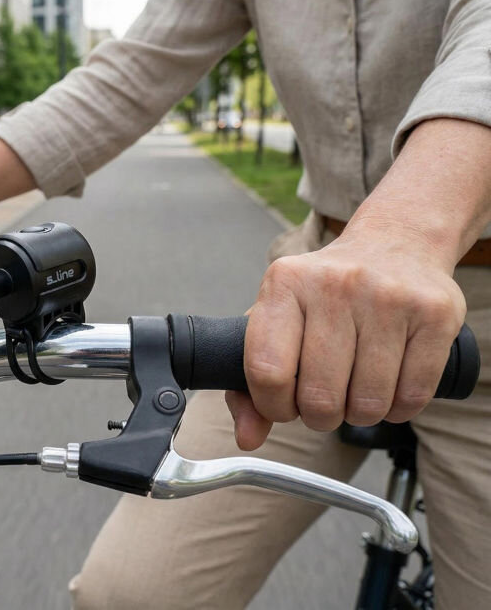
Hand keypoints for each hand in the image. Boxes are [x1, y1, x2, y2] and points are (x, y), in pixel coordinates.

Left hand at [231, 227, 465, 450]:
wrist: (394, 245)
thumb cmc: (324, 296)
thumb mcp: (277, 322)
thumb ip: (248, 383)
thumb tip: (247, 437)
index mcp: (285, 283)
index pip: (266, 370)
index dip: (273, 406)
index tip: (283, 406)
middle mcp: (335, 285)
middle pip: (319, 396)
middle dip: (320, 416)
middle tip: (324, 402)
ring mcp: (389, 297)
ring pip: (368, 402)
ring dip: (360, 414)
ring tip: (355, 393)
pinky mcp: (435, 313)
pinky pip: (413, 395)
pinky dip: (398, 410)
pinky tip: (389, 390)